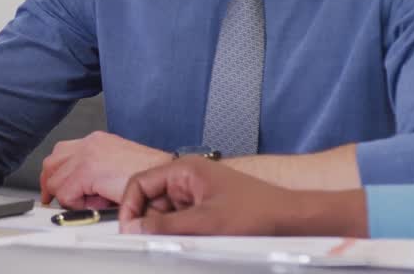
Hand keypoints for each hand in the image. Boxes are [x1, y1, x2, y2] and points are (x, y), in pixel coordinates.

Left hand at [39, 132, 170, 208]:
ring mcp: (87, 154)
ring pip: (55, 179)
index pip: (62, 153)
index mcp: (97, 141)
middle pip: (52, 161)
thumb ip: (95, 174)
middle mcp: (90, 143)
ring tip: (88, 202)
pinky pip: (65, 193)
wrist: (165, 174)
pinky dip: (76, 204)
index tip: (57, 188)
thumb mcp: (116, 168)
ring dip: (67, 195)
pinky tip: (95, 203)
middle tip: (55, 199)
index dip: (56, 174)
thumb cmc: (149, 175)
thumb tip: (80, 192)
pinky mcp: (88, 170)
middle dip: (50, 183)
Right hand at [117, 157, 289, 235]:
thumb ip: (165, 226)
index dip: (128, 206)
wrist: (286, 219)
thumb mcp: (205, 222)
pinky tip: (193, 241)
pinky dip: (179, 234)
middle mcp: (186, 179)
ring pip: (164, 215)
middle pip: (149, 201)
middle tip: (150, 243)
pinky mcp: (203, 209)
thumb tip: (135, 229)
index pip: (140, 183)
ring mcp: (195, 194)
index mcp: (183, 170)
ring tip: (184, 241)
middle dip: (148, 222)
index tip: (127, 229)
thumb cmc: (256, 210)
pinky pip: (179, 222)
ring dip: (166, 231)